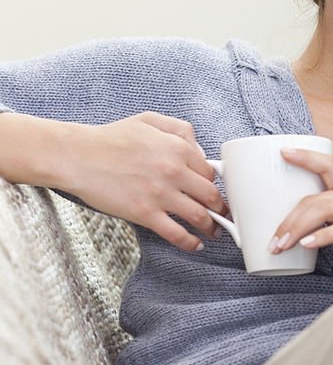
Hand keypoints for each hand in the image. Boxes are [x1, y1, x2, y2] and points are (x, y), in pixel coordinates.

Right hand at [64, 112, 224, 251]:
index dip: (214, 185)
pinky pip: (176, 233)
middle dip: (222, 209)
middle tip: (225, 216)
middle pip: (211, 196)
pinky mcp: (144, 213)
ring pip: (199, 216)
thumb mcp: (150, 120)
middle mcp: (174, 171)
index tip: (214, 193)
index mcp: (178, 148)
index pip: (210, 173)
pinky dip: (190, 242)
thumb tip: (200, 150)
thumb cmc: (110, 138)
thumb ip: (180, 130)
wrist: (77, 156)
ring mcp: (160, 194)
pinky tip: (195, 244)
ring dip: (212, 227)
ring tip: (215, 232)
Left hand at [270, 148, 332, 268]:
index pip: (328, 165)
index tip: (283, 151)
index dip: (306, 157)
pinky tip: (307, 244)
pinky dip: (323, 236)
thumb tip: (289, 228)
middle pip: (318, 197)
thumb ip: (326, 220)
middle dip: (291, 218)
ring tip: (283, 245)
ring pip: (327, 209)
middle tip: (273, 241)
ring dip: (299, 228)